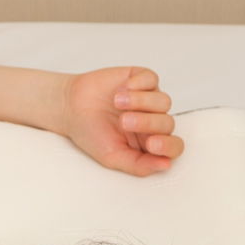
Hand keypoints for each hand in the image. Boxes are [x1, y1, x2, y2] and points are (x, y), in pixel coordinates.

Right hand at [62, 66, 183, 176]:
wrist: (71, 108)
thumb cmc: (91, 133)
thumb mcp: (112, 156)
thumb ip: (138, 165)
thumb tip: (165, 165)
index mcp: (149, 142)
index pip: (173, 147)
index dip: (168, 145)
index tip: (151, 144)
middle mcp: (153, 120)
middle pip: (168, 123)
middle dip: (147, 122)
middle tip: (124, 122)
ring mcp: (150, 99)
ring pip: (163, 101)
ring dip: (141, 102)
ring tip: (117, 102)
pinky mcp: (142, 79)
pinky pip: (151, 79)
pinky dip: (138, 84)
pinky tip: (121, 89)